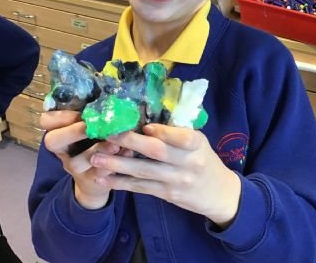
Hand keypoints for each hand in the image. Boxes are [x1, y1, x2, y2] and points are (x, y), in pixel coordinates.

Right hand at [40, 111, 120, 209]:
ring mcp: (73, 167)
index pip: (47, 121)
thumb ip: (96, 114)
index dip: (61, 115)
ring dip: (97, 151)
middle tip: (91, 126)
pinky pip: (97, 174)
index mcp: (61, 132)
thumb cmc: (96, 142)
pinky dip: (113, 164)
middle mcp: (63, 150)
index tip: (81, 112)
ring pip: (75, 162)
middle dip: (73, 132)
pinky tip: (127, 153)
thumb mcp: (93, 126)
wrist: (98, 178)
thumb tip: (113, 98)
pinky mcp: (88, 181)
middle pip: (52, 141)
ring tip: (116, 145)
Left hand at [91, 124, 240, 227]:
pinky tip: (104, 178)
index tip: (145, 125)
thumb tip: (146, 121)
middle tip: (107, 134)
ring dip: (118, 164)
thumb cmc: (204, 160)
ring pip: (144, 171)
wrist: (219, 193)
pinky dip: (121, 182)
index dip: (163, 131)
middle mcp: (187, 162)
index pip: (182, 137)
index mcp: (197, 144)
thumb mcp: (199, 142)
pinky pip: (141, 187)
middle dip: (130, 142)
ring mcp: (176, 181)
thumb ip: (177, 133)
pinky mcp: (166, 194)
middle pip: (157, 152)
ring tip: (97, 158)